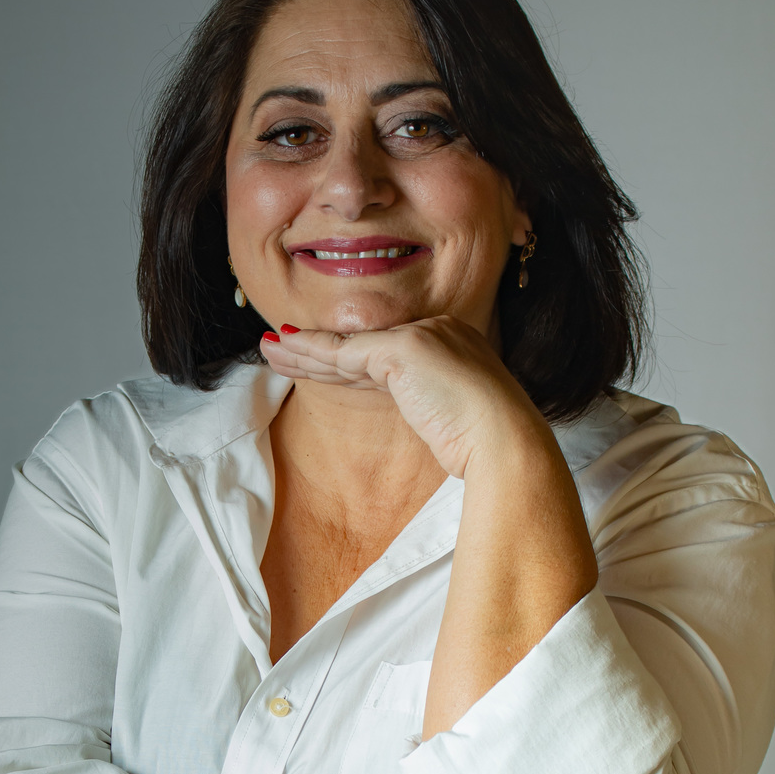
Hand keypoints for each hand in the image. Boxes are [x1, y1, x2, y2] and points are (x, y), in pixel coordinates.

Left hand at [260, 316, 549, 478]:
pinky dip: (311, 352)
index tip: (313, 365)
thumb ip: (428, 404)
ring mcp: (421, 335)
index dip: (344, 361)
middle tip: (278, 347)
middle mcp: (438, 330)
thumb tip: (418, 413)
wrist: (505, 441)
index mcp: (452, 344)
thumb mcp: (453, 417)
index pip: (384, 355)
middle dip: (316, 351)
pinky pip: (343, 352)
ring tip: (269, 348)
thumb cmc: (486, 443)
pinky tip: (285, 349)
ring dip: (302, 350)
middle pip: (363, 347)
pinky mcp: (403, 349)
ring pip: (347, 347)